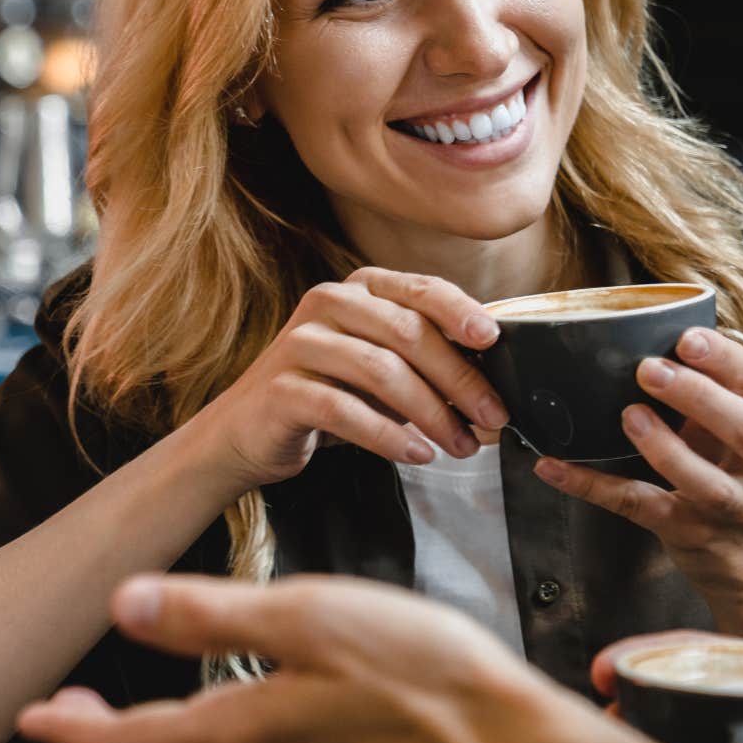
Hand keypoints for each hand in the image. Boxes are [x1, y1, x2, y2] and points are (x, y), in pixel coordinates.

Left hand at [16, 574, 657, 742]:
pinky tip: (230, 704)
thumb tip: (121, 601)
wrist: (496, 729)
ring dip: (153, 733)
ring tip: (125, 712)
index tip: (28, 715)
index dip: (75, 731)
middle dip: (105, 738)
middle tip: (61, 715)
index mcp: (243, 722)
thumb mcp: (311, 619)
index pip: (134, 738)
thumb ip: (216, 613)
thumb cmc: (415, 672)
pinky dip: (209, 731)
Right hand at [188, 268, 508, 496]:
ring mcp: (300, 342)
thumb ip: (429, 362)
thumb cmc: (330, 395)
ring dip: (431, 413)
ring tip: (460, 446)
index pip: (421, 289)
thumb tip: (495, 385)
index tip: (494, 340)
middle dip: (459, 378)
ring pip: (381, 370)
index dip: (461, 311)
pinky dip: (388, 435)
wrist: (246, 433)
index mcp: (361, 288)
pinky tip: (416, 454)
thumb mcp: (382, 368)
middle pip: (408, 332)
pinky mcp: (282, 388)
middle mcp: (329, 302)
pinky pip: (345, 410)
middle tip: (493, 416)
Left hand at [533, 327, 742, 640]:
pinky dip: (592, 486)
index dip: (725, 360)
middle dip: (698, 396)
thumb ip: (719, 384)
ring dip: (664, 447)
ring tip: (629, 415)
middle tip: (650, 368)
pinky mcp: (689, 533)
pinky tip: (554, 467)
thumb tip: (655, 329)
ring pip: (704, 481)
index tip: (687, 337)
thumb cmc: (742, 468)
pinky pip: (639, 507)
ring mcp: (732, 507)